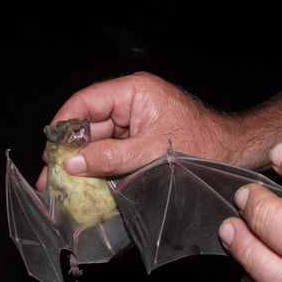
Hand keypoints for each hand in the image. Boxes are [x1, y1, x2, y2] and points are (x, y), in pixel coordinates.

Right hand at [37, 72, 236, 189]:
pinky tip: (84, 188)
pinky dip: (98, 171)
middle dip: (68, 152)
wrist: (233, 154)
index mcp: (133, 93)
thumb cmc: (202, 143)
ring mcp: (133, 125)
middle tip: (49, 178)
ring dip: (81, 165)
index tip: (49, 149)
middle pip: (88, 126)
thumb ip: (111, 157)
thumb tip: (73, 164)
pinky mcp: (137, 143)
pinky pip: (111, 155)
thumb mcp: (151, 151)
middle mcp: (129, 105)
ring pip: (97, 144)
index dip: (64, 124)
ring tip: (60, 188)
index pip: (86, 102)